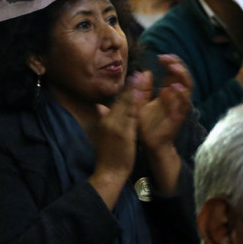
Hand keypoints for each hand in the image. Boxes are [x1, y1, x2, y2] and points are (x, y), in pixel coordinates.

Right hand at [89, 75, 145, 208]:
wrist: (109, 172)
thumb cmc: (108, 154)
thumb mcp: (104, 133)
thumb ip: (103, 118)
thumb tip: (99, 106)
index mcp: (107, 120)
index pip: (118, 101)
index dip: (127, 89)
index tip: (135, 76)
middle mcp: (111, 121)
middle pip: (122, 101)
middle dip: (132, 86)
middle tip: (141, 72)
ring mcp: (117, 127)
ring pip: (127, 106)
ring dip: (135, 91)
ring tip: (143, 78)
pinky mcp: (123, 134)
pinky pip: (131, 117)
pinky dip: (136, 105)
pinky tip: (142, 97)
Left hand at [137, 56, 192, 152]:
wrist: (149, 144)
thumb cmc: (145, 124)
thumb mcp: (140, 103)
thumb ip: (143, 89)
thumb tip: (146, 72)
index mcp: (168, 92)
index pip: (174, 73)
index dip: (170, 63)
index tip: (161, 56)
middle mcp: (176, 98)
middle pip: (184, 76)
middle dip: (178, 65)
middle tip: (167, 58)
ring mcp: (179, 107)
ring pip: (188, 88)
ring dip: (182, 76)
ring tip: (174, 67)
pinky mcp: (179, 117)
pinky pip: (183, 104)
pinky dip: (180, 95)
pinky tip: (174, 87)